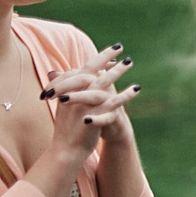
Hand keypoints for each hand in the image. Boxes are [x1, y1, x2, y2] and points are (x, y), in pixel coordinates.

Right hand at [41, 44, 141, 162]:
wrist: (66, 150)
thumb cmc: (67, 128)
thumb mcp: (65, 105)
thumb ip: (65, 88)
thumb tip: (58, 72)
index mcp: (67, 91)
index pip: (82, 69)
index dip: (96, 60)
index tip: (109, 54)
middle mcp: (73, 95)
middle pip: (90, 70)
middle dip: (104, 56)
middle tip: (119, 46)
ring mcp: (83, 105)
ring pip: (102, 82)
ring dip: (117, 71)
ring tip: (130, 61)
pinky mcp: (93, 116)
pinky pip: (113, 102)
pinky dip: (125, 94)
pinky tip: (137, 88)